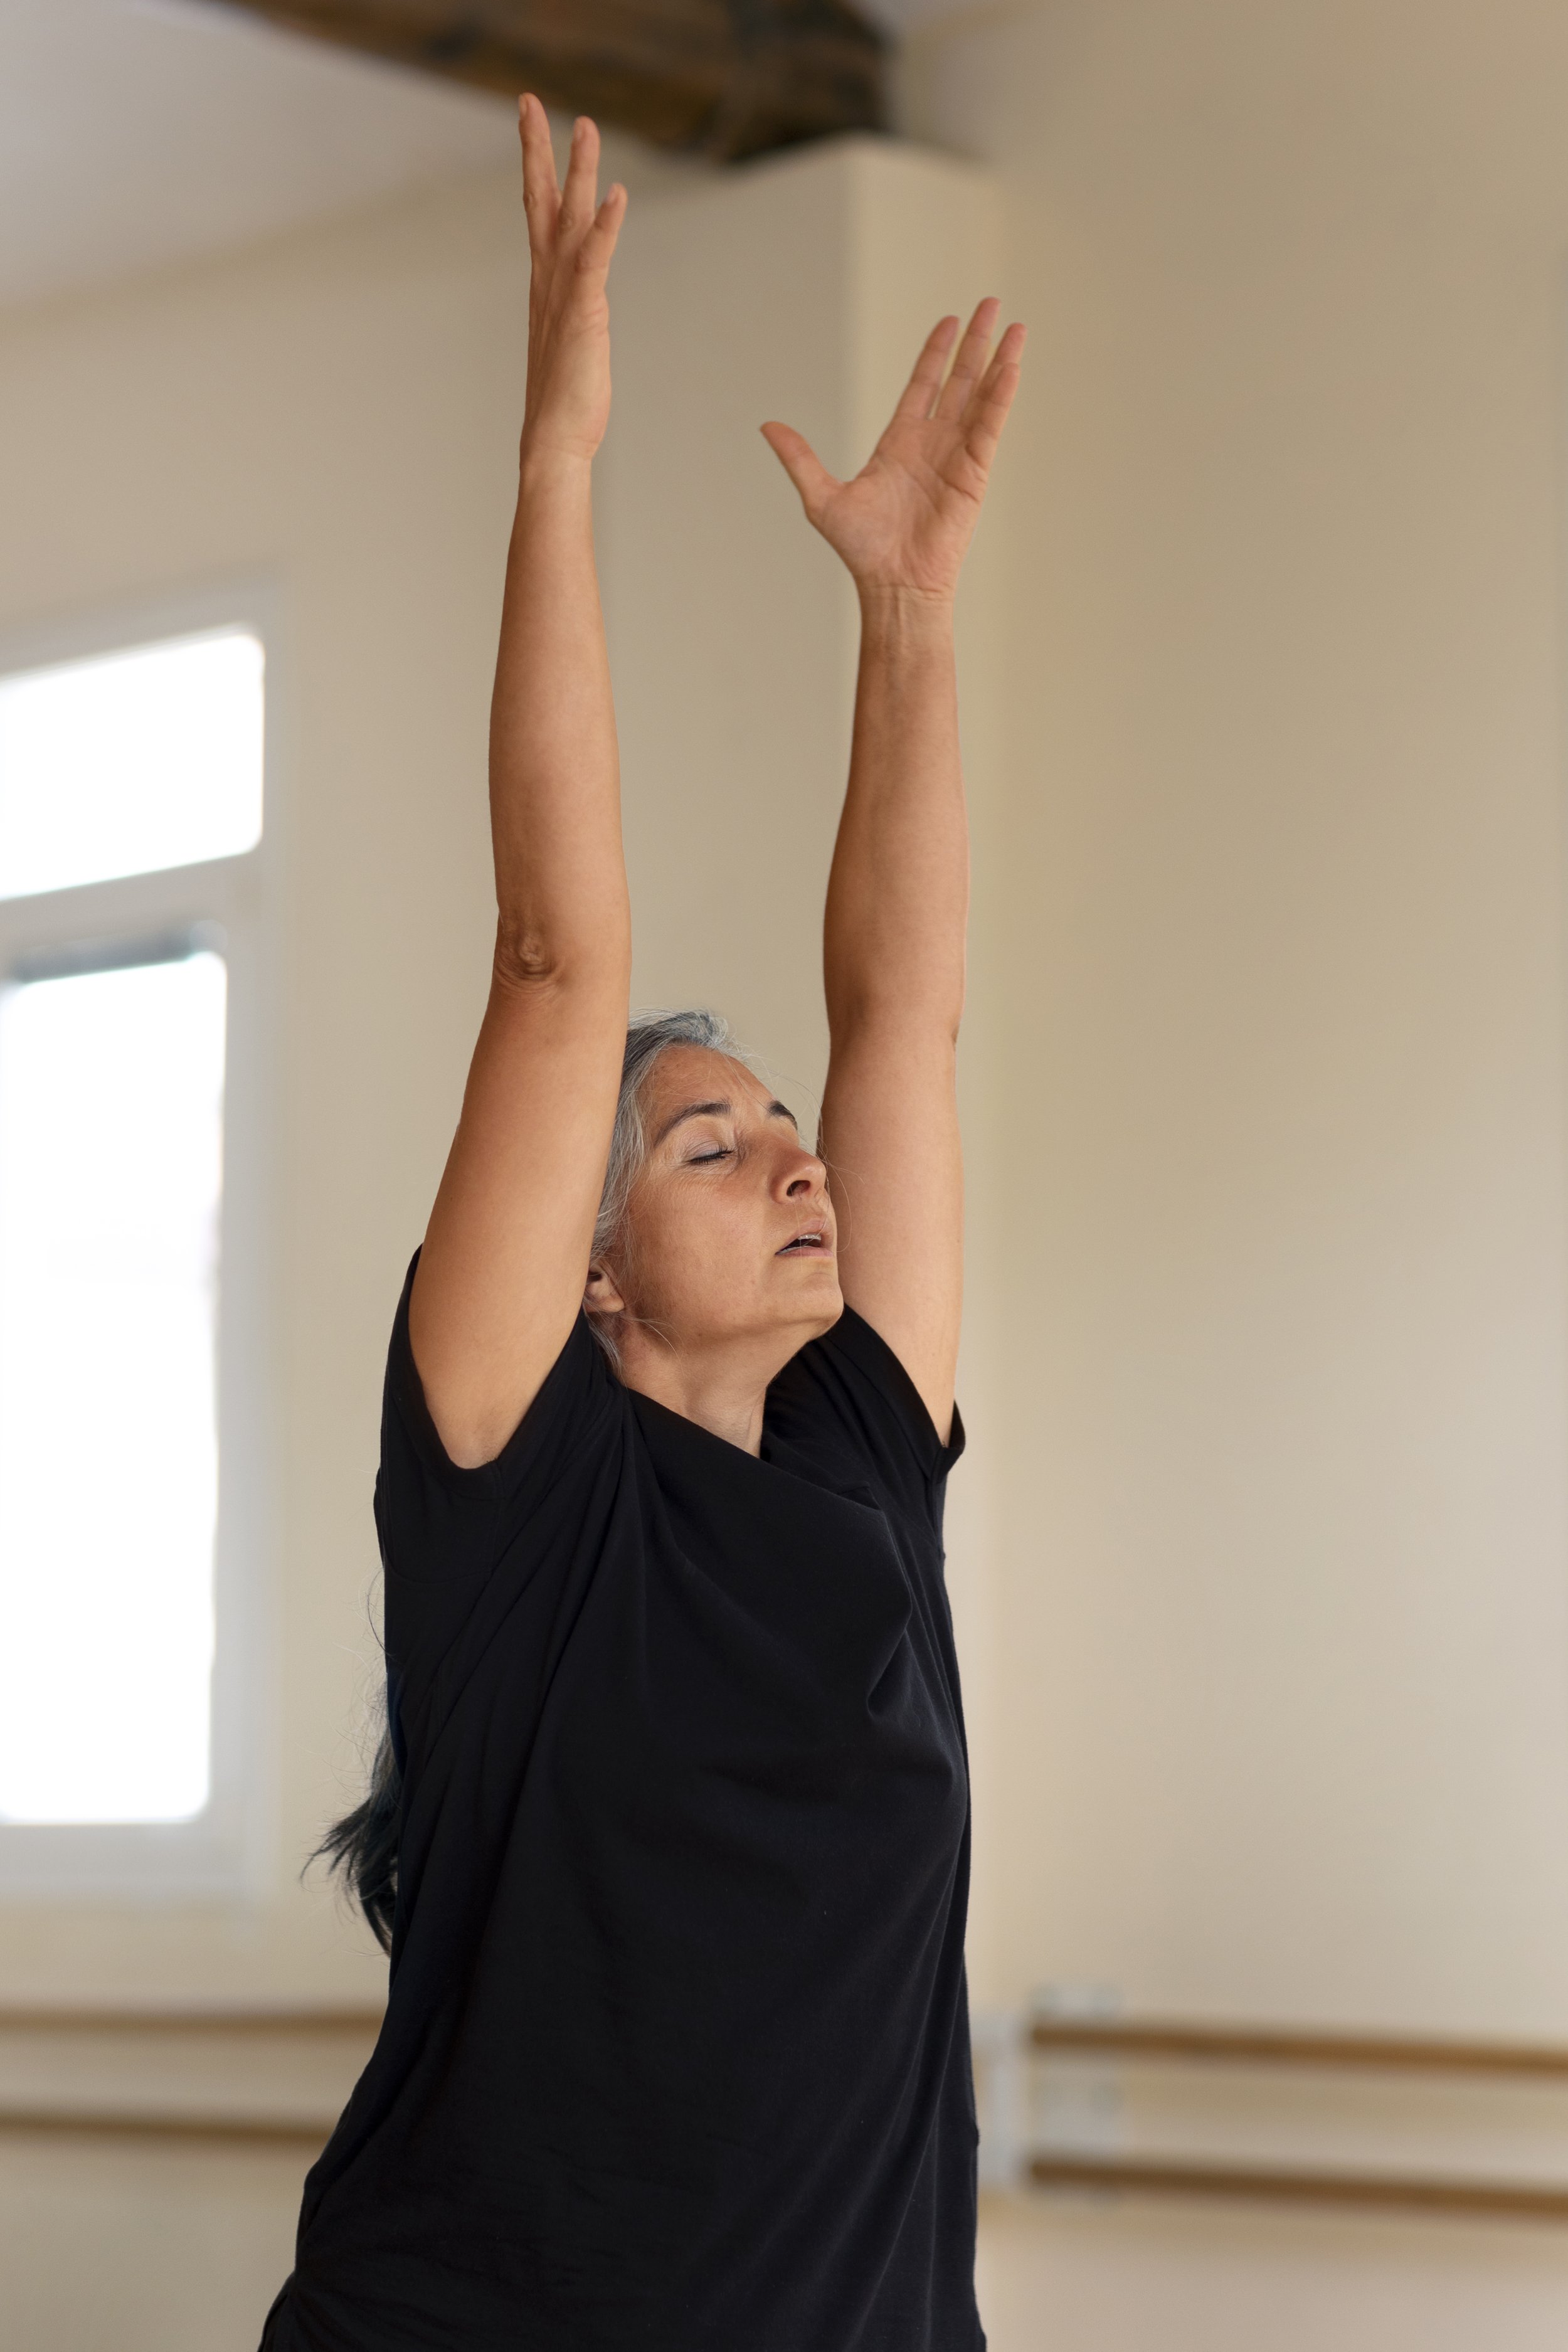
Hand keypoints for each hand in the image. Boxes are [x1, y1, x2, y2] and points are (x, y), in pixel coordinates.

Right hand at [518, 97, 626, 466]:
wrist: (554, 440)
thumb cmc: (564, 401)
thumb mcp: (570, 342)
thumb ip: (573, 313)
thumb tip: (578, 308)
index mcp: (545, 284)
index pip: (537, 212)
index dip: (535, 166)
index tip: (530, 124)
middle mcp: (548, 281)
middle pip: (541, 200)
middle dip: (537, 148)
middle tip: (532, 101)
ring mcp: (564, 295)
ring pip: (571, 218)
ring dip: (579, 171)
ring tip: (585, 126)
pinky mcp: (584, 313)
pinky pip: (595, 259)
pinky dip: (608, 226)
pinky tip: (619, 195)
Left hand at [761, 300, 1024, 601]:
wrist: (894, 584)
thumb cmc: (862, 550)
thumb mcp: (821, 497)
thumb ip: (799, 458)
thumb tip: (767, 426)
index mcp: (899, 443)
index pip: (922, 385)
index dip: (936, 353)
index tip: (949, 323)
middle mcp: (932, 444)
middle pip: (957, 381)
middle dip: (973, 343)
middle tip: (988, 304)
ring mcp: (956, 456)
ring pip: (981, 396)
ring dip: (997, 360)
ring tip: (1013, 324)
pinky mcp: (974, 473)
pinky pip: (990, 426)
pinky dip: (1001, 396)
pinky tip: (1011, 366)